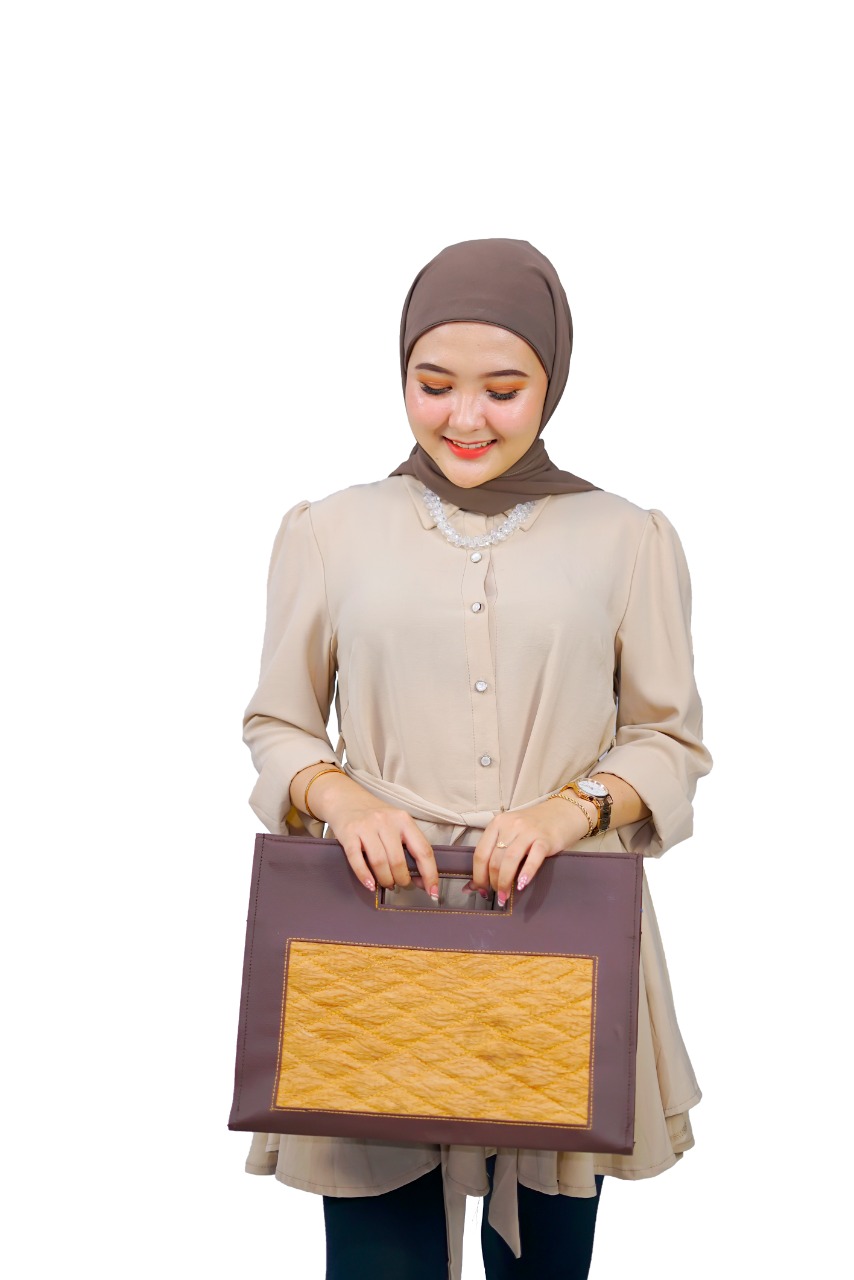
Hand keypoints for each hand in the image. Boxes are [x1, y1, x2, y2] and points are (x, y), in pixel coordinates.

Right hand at [305, 770, 438, 898]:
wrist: (345, 797)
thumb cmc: (374, 815)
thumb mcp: (396, 823)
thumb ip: (409, 847)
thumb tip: (422, 880)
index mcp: (404, 820)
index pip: (423, 850)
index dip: (430, 874)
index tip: (433, 892)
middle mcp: (386, 821)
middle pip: (398, 860)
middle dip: (402, 880)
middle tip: (400, 885)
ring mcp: (366, 826)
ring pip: (379, 862)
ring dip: (385, 880)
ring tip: (386, 884)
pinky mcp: (348, 833)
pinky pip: (357, 860)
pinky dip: (364, 876)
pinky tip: (370, 885)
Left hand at [470, 798, 594, 905]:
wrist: (561, 814)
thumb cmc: (532, 827)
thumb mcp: (510, 832)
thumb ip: (495, 851)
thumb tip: (476, 883)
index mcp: (497, 823)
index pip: (480, 853)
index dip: (478, 875)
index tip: (481, 889)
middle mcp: (510, 825)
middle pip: (494, 859)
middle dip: (493, 882)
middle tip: (497, 895)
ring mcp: (528, 831)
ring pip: (509, 860)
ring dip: (505, 882)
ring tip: (505, 896)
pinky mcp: (545, 839)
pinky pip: (533, 858)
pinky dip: (526, 873)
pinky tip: (522, 885)